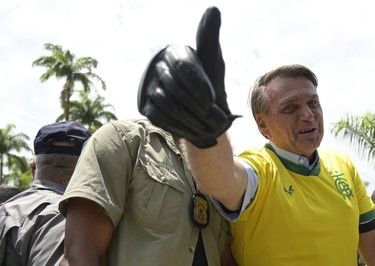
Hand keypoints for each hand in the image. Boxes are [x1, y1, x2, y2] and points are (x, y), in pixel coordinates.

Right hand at [137, 7, 237, 148]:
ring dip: (191, 118)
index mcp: (174, 53)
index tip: (212, 100)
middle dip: (198, 106)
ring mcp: (150, 88)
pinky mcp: (146, 108)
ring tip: (207, 124)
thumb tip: (213, 9)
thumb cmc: (212, 86)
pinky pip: (161, 118)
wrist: (206, 117)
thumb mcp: (213, 62)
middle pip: (175, 88)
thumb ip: (210, 38)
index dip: (199, 85)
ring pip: (168, 104)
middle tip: (214, 118)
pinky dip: (181, 126)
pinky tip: (194, 129)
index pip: (183, 67)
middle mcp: (158, 68)